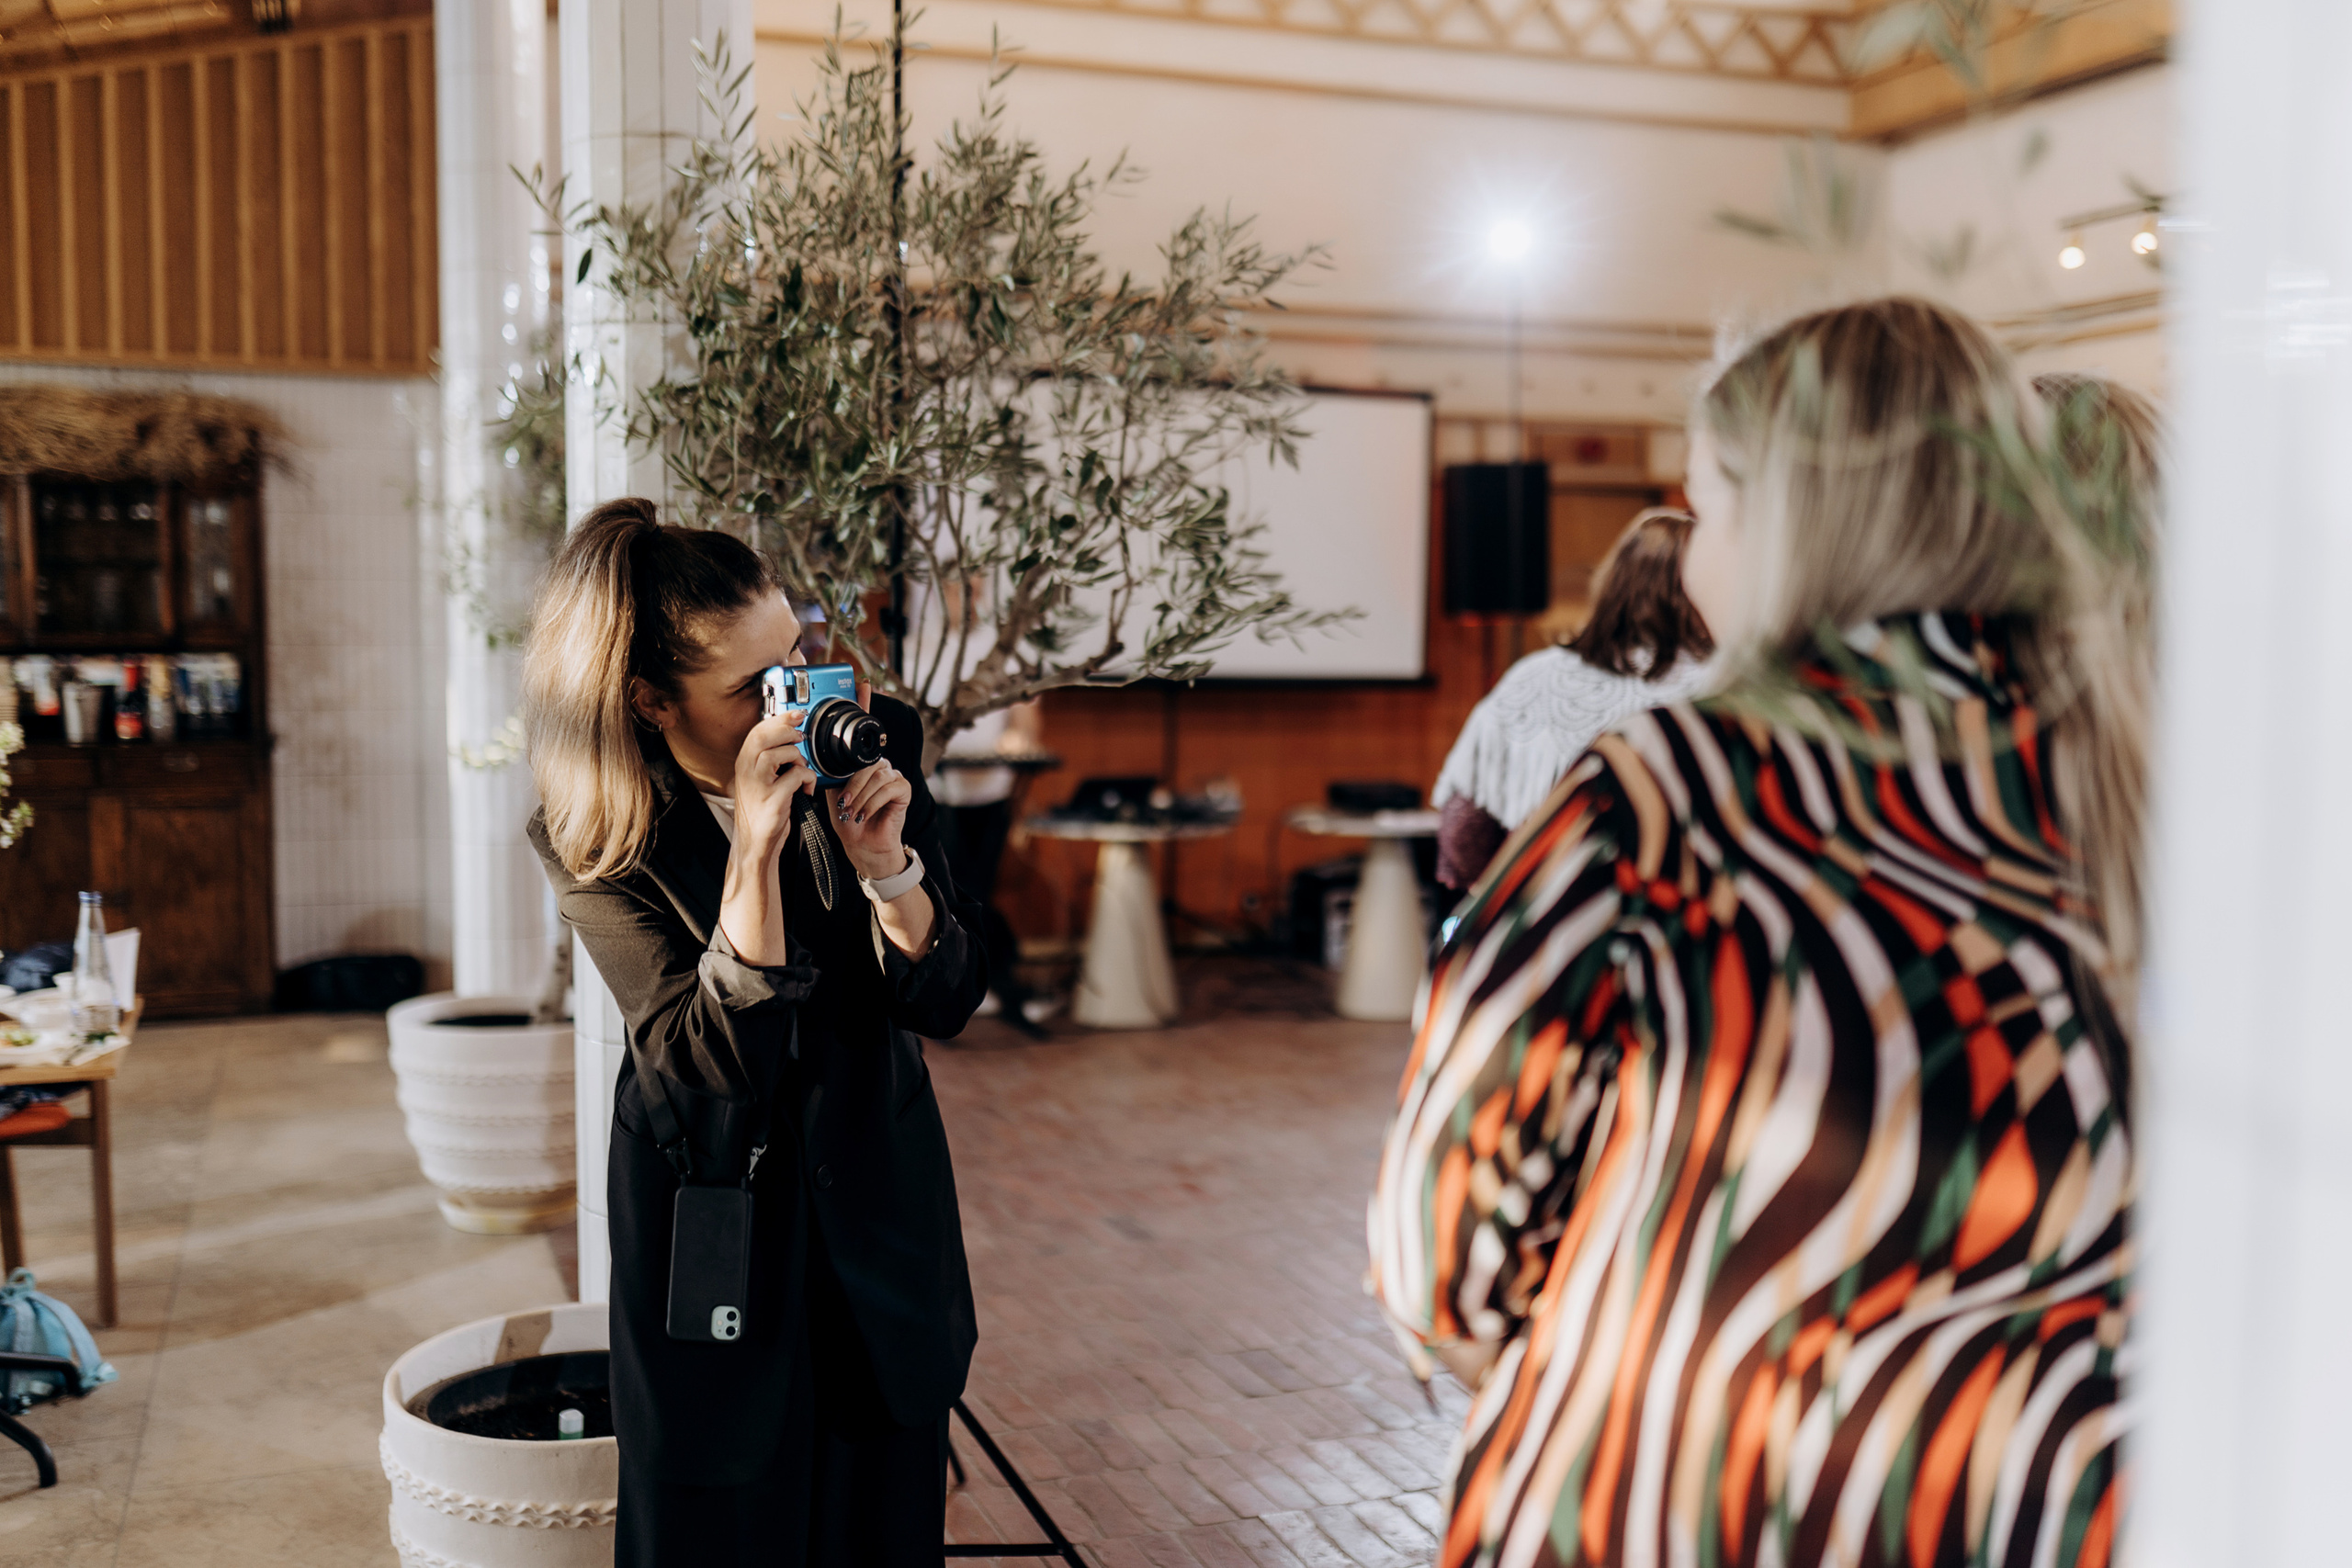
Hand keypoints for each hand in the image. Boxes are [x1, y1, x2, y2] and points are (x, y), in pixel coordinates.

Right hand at [732, 711, 818, 852]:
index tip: (797, 715)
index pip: (757, 731)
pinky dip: (807, 778)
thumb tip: (789, 735)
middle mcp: (747, 773)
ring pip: (776, 754)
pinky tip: (807, 788)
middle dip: (786, 731)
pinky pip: (795, 776)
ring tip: (801, 767)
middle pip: (762, 737)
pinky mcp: (773, 801)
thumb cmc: (760, 810)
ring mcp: (758, 786)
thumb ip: (768, 759)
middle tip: (800, 737)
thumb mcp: (759, 779)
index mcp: (744, 764)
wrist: (754, 843)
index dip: (779, 719)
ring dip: (796, 756)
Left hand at [831, 757, 911, 879]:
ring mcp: (894, 779)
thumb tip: (833, 768)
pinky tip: (865, 815)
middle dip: (854, 787)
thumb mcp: (837, 797)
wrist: (863, 844)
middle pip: (869, 766)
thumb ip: (836, 780)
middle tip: (845, 805)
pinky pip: (889, 790)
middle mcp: (882, 770)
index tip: (839, 798)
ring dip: (863, 797)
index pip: (857, 761)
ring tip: (854, 813)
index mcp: (866, 769)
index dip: (846, 777)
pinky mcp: (904, 790)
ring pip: (879, 778)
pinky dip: (874, 803)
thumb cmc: (851, 822)